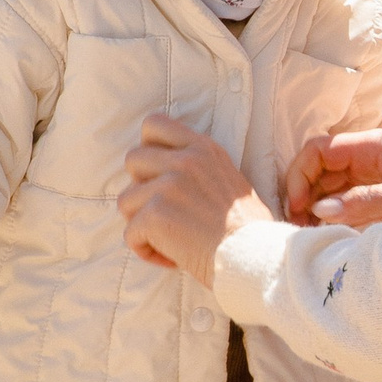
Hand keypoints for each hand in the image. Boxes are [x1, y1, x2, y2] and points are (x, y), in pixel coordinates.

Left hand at [118, 117, 273, 275]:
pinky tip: (171, 257)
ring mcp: (169, 185)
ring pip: (126, 200)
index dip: (148, 148)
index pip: (153, 124)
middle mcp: (185, 160)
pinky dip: (146, 251)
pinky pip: (129, 234)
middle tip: (164, 211)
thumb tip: (162, 173)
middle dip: (141, 188)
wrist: (255, 257)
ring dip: (141, 224)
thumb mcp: (229, 179)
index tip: (158, 173)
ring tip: (168, 239)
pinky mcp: (156, 214)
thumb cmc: (246, 230)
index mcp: (203, 148)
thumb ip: (197, 168)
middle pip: (133, 159)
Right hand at [283, 128, 381, 227]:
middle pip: (316, 169)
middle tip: (297, 227)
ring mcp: (368, 180)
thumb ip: (367, 202)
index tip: (297, 206)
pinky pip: (337, 204)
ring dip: (310, 208)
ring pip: (323, 188)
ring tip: (306, 235)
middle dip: (300, 194)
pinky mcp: (372, 201)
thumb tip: (321, 209)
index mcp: (374, 147)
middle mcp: (367, 159)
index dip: (300, 174)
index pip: (320, 149)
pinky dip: (324, 218)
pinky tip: (321, 236)